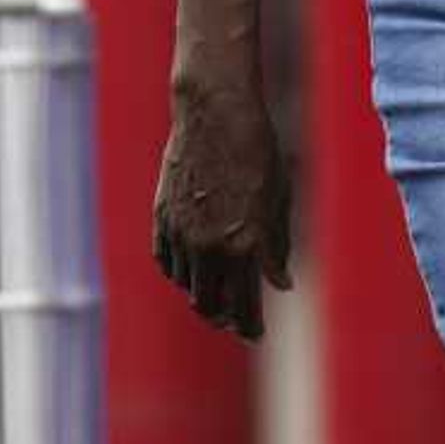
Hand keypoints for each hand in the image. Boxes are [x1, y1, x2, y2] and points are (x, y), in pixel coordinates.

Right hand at [153, 67, 291, 340]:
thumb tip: (282, 284)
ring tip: (216, 293)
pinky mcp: (162, 218)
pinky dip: (179, 272)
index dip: (250, 327)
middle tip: (234, 319)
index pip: (245, 308)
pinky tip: (192, 269)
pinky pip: (166, 262)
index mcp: (246, 245)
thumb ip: (277, 247)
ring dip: (202, 295)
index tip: (256, 333)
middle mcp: (210, 246)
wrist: (216, 111)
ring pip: (187, 287)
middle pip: (210, 307)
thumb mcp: (278, 198)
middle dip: (224, 318)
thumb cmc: (258, 150)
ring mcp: (182, 233)